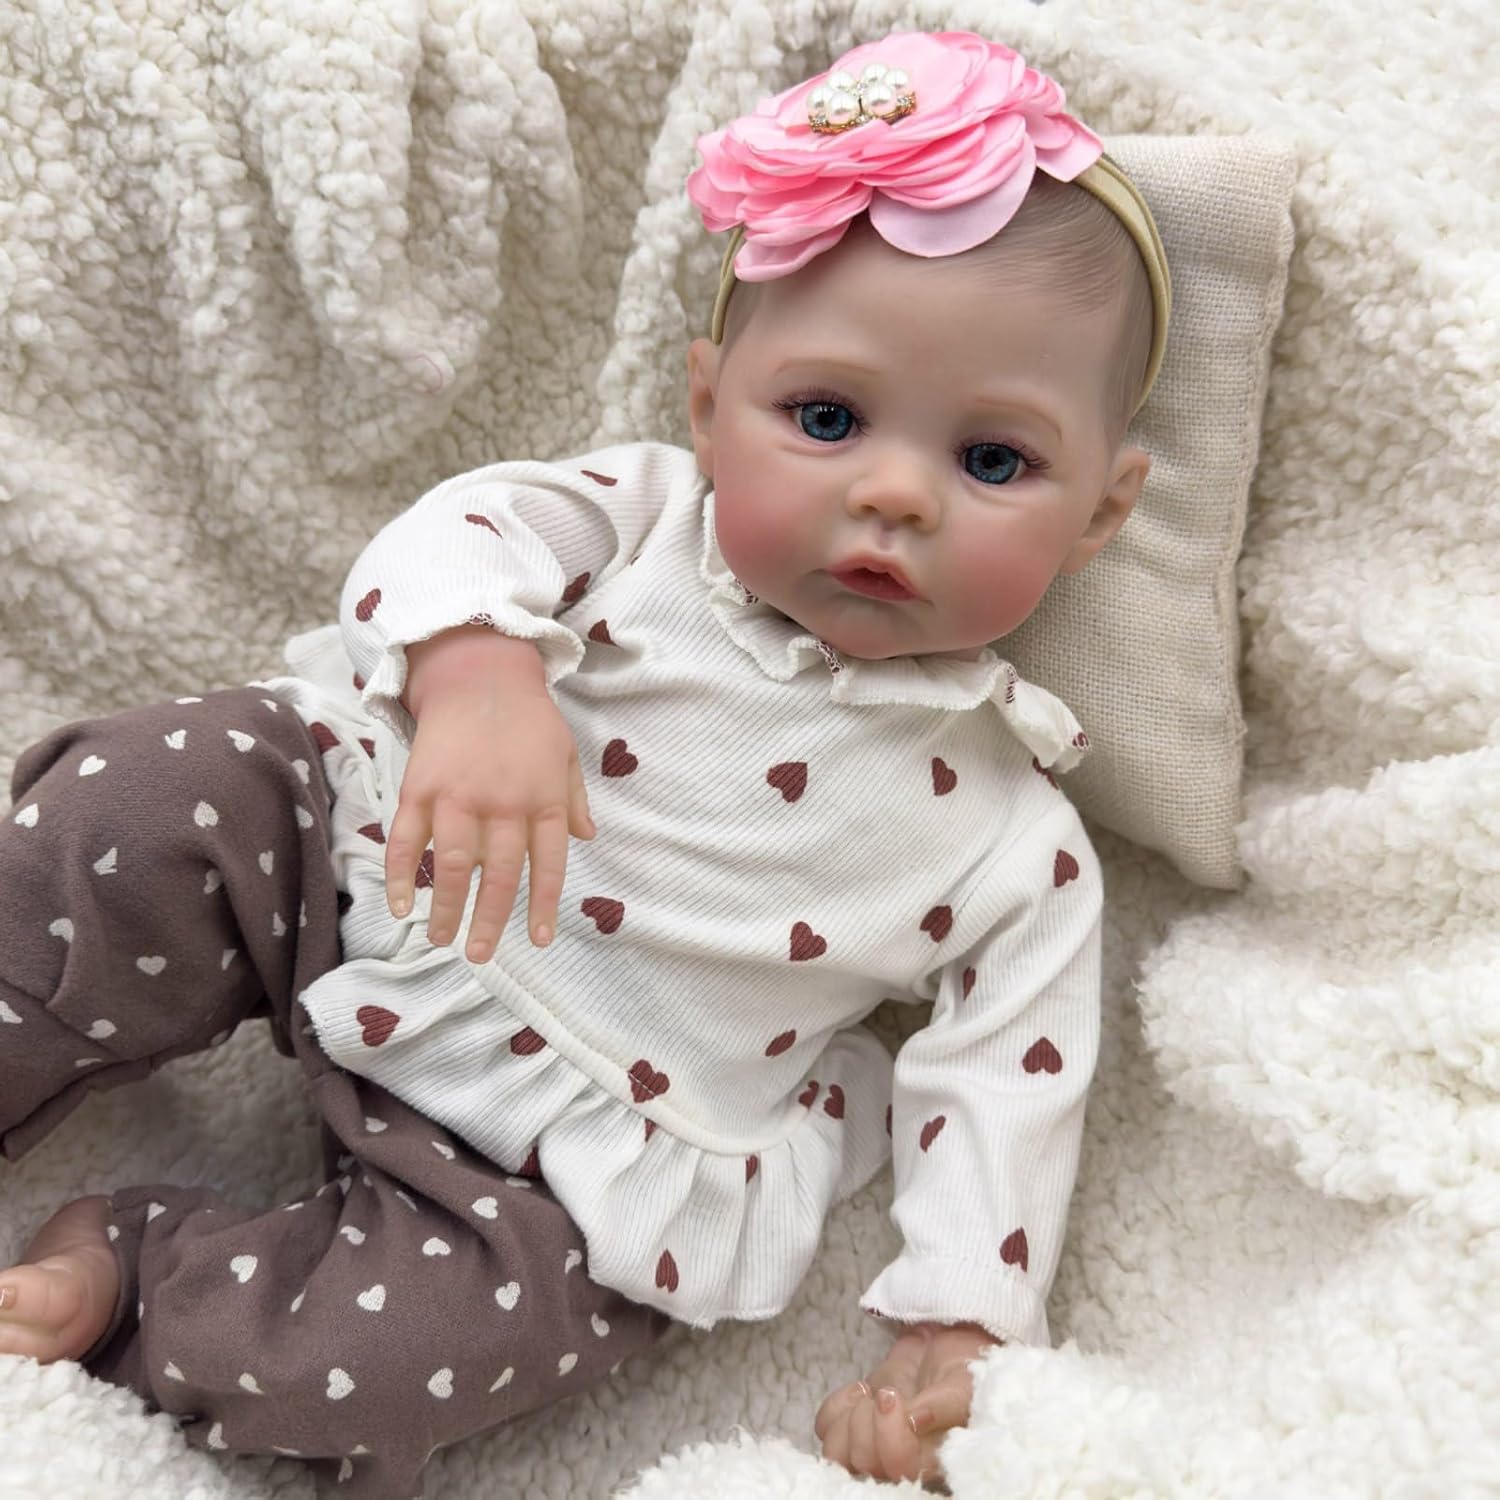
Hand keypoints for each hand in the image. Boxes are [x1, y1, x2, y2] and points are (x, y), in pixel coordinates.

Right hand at [388, 629, 594, 960]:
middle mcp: (502, 803)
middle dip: (489, 920)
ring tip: (441, 939)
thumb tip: (589, 837)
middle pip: (499, 874)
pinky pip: (405, 839)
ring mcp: (457, 796)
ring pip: (452, 864)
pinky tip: (400, 905)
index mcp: (542, 799)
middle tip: (479, 955)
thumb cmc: (527, 716)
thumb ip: (574, 799)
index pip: (548, 865)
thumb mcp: (564, 754)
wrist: (478, 671)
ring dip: (445, 907)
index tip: (536, 941)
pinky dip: (400, 874)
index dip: (541, 905)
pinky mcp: (419, 787)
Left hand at [814, 1322, 1000, 1486]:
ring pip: (837, 1454)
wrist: (946, 1349)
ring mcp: (873, 1445)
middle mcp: (900, 1461)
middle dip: (868, 1421)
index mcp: (933, 1460)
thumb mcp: (964, 1385)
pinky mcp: (853, 1424)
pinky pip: (824, 1428)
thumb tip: (915, 1420)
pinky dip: (835, 1407)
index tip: (893, 1396)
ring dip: (847, 1419)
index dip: (889, 1439)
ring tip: (870, 1395)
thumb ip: (944, 1405)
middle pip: (863, 1463)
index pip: (899, 1469)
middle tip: (889, 1393)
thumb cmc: (964, 1372)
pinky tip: (861, 1391)